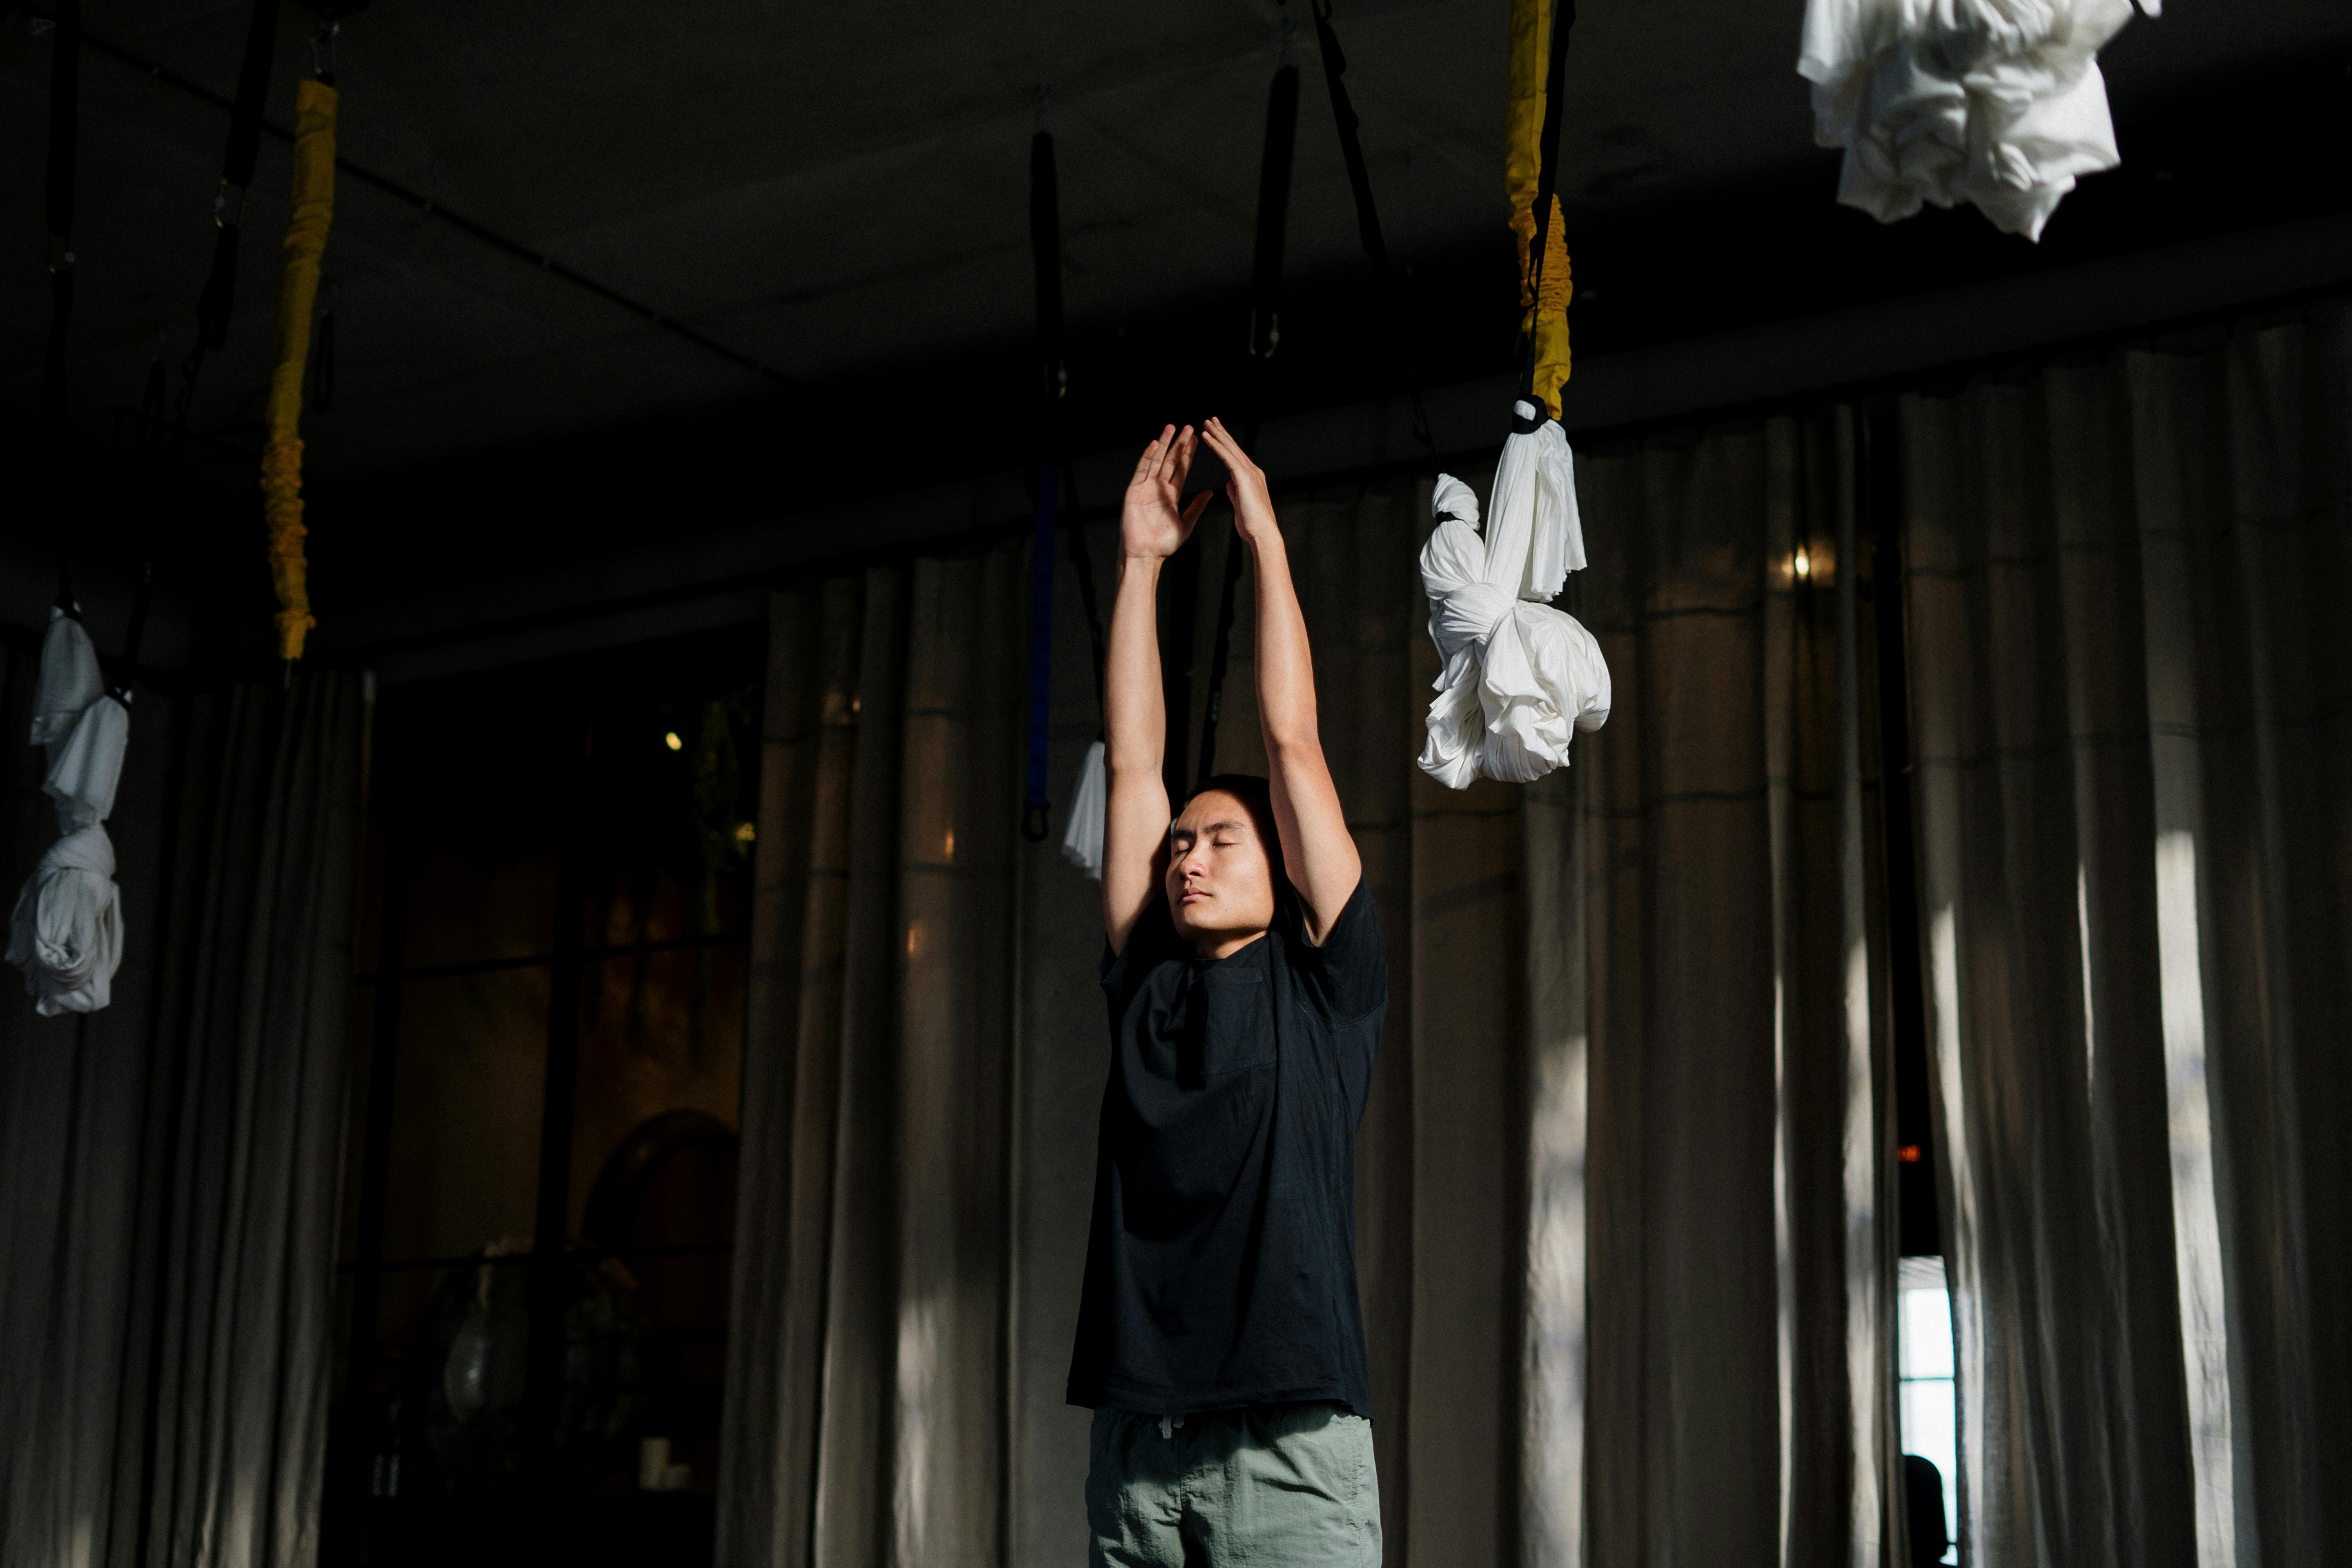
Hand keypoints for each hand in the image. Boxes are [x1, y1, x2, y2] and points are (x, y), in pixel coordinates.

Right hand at [1122, 424, 1212, 559]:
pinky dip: (1148, 457)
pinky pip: (1142, 471)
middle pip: (1170, 461)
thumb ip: (1196, 506)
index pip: (1181, 469)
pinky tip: (1155, 444)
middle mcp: (1158, 488)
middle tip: (1189, 427)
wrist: (1146, 555)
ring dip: (1164, 444)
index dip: (1189, 454)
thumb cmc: (1164, 543)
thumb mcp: (1186, 522)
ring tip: (1172, 428)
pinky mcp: (1134, 491)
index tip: (1197, 439)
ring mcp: (1145, 488)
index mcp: (1170, 494)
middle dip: (1179, 444)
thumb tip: (1210, 492)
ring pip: (1156, 461)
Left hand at [1200, 418, 1275, 544]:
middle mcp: (1253, 471)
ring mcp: (1249, 472)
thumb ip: (1235, 491)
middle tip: (1211, 419)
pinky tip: (1206, 436)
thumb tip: (1229, 482)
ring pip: (1230, 448)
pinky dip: (1216, 445)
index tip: (1216, 433)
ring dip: (1218, 433)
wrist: (1263, 533)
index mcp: (1251, 477)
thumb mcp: (1241, 504)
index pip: (1235, 456)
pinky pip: (1227, 456)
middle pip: (1234, 447)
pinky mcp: (1243, 477)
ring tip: (1206, 422)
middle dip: (1222, 432)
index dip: (1225, 443)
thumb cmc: (1252, 525)